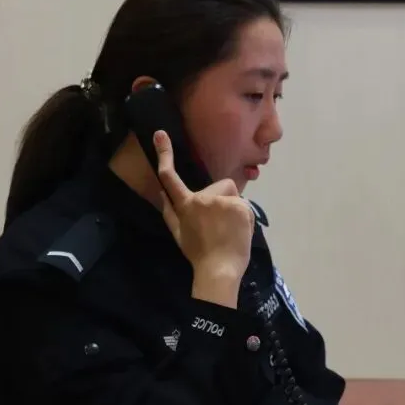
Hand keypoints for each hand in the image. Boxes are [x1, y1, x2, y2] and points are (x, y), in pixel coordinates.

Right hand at [154, 130, 252, 305]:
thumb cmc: (198, 254)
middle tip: (220, 225)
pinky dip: (244, 216)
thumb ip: (170, 211)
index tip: (160, 134)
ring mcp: (221, 201)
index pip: (171, 177)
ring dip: (234, 208)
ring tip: (230, 230)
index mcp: (185, 205)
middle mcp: (202, 198)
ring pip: (234, 195)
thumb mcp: (178, 234)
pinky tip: (239, 232)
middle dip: (222, 200)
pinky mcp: (238, 206)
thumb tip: (162, 192)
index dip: (164, 155)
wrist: (219, 270)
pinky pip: (244, 205)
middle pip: (219, 186)